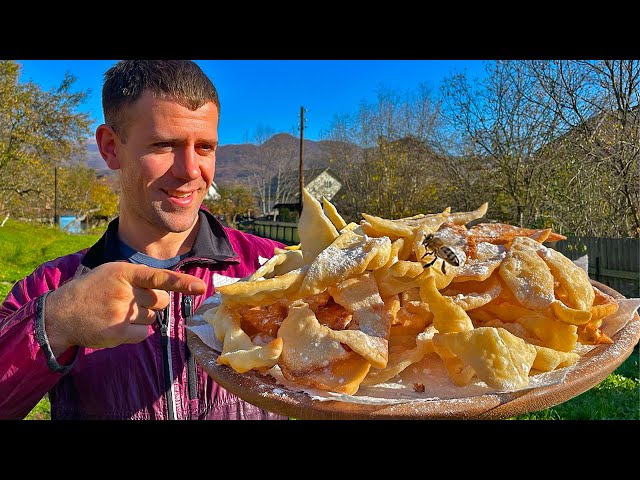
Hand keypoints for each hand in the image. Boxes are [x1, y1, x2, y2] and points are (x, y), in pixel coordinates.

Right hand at [44, 262, 206, 355]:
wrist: (61, 313)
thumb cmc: (93, 291)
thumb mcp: (112, 272)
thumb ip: (139, 277)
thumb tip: (168, 288)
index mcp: (124, 272)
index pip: (159, 276)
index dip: (182, 282)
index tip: (200, 287)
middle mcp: (125, 291)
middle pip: (162, 301)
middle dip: (152, 303)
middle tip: (128, 302)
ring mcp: (121, 313)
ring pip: (153, 318)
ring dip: (141, 318)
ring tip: (117, 313)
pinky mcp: (118, 333)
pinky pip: (144, 334)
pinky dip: (135, 333)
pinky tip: (117, 326)